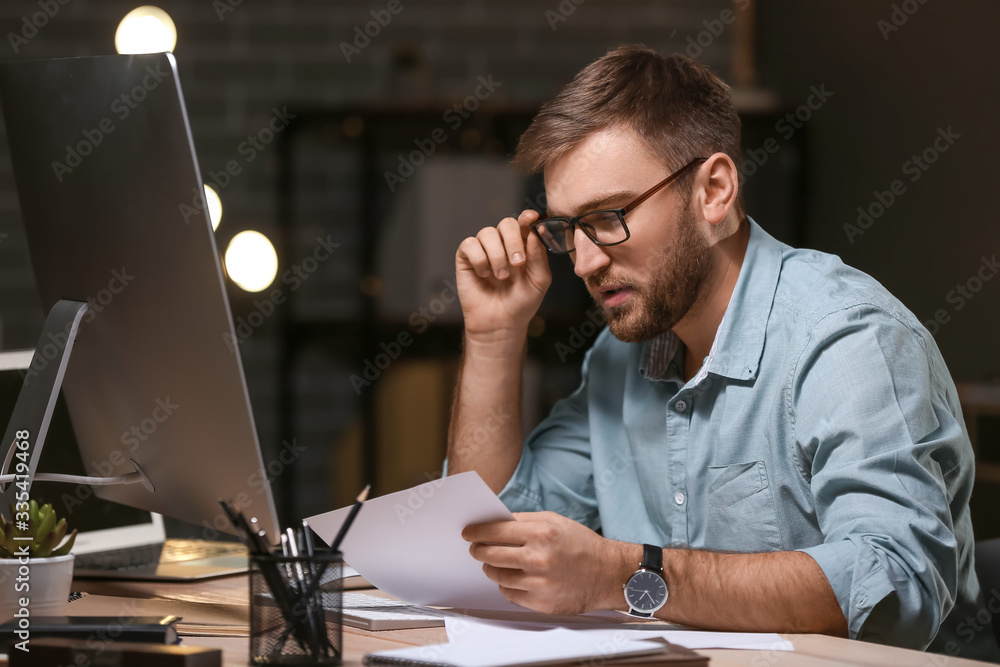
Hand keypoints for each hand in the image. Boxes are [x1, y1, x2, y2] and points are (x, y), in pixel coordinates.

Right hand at [455, 210, 551, 342]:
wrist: (500, 323)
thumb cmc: (522, 303)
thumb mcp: (539, 281)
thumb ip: (539, 256)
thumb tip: (536, 231)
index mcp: (524, 245)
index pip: (525, 223)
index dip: (527, 218)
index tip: (531, 219)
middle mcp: (503, 244)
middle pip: (506, 223)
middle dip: (513, 240)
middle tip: (518, 263)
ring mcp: (484, 249)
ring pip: (487, 232)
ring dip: (497, 255)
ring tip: (501, 276)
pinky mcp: (466, 258)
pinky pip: (470, 244)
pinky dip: (479, 259)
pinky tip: (484, 275)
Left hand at [462, 511, 628, 614]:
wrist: (607, 573)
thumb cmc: (581, 544)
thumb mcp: (555, 521)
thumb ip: (524, 521)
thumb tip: (494, 524)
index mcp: (542, 533)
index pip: (496, 531)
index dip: (477, 531)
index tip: (468, 533)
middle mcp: (539, 558)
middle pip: (492, 554)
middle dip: (479, 550)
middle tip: (475, 548)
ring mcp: (539, 583)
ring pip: (497, 576)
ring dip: (492, 568)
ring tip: (495, 562)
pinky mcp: (541, 602)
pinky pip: (510, 594)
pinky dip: (506, 585)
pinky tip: (513, 577)